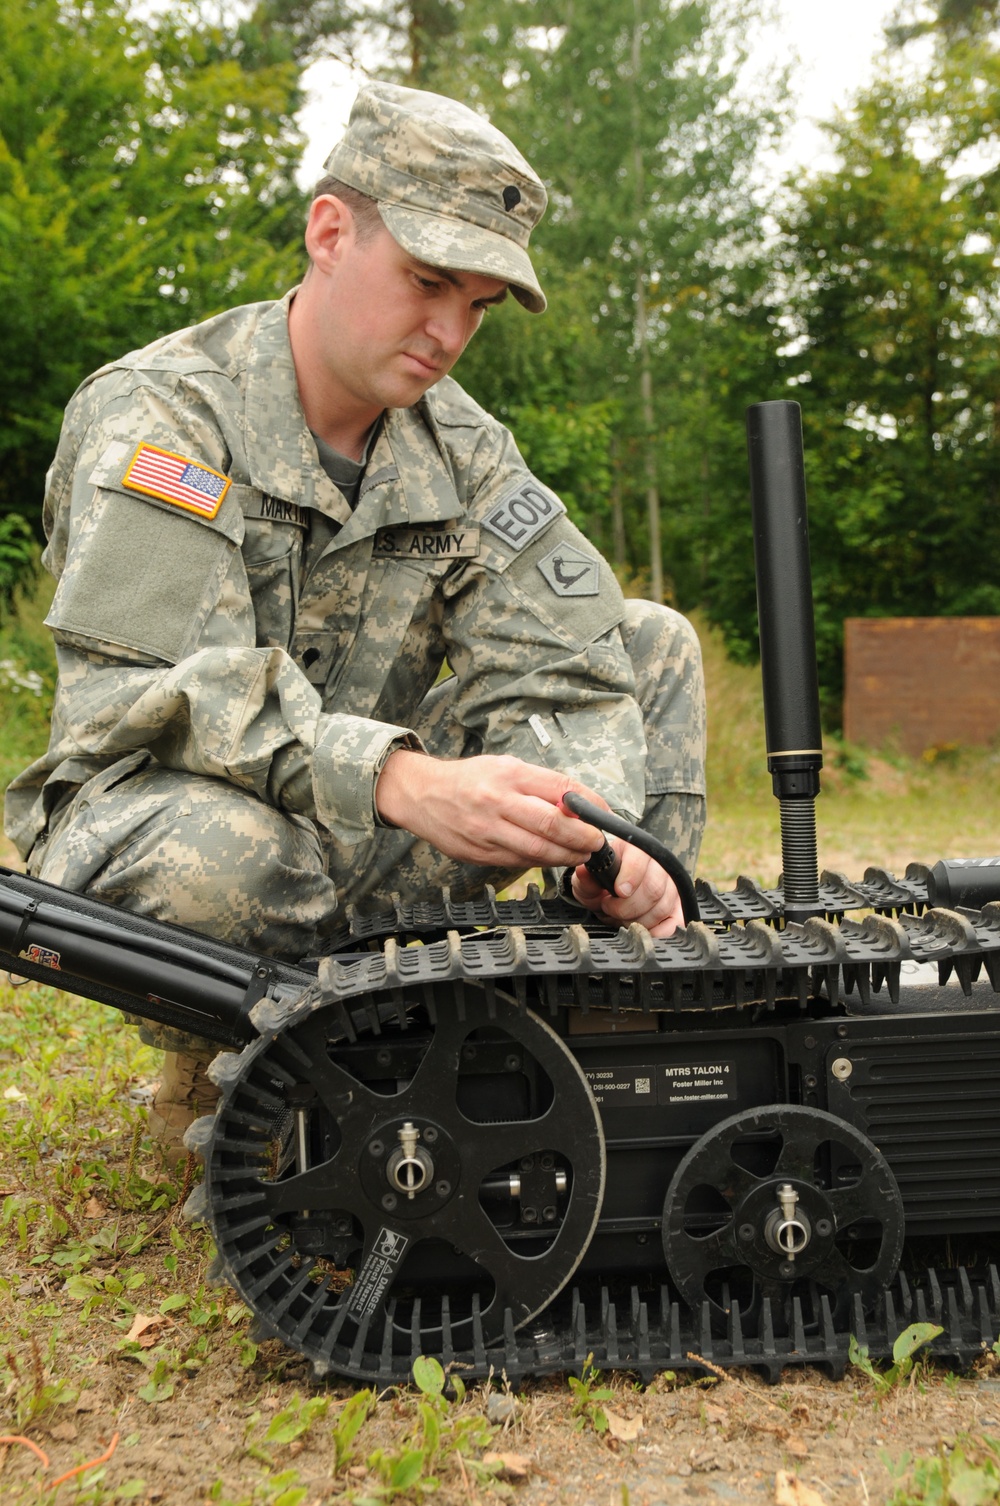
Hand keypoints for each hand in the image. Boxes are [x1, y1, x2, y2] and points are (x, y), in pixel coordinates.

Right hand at [374, 750, 608, 868]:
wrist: (422, 795)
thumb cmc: (470, 779)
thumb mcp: (506, 767)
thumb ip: (540, 785)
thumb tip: (579, 804)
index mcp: (509, 774)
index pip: (561, 788)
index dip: (589, 805)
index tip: (603, 815)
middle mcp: (497, 802)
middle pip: (552, 825)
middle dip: (583, 838)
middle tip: (597, 843)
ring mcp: (487, 831)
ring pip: (538, 851)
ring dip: (567, 856)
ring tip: (581, 854)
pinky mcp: (479, 853)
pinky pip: (519, 862)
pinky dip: (542, 862)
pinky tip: (553, 858)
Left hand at [569, 837, 684, 936]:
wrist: (613, 890)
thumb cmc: (603, 881)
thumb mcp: (590, 879)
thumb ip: (586, 879)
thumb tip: (584, 872)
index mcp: (635, 850)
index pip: (641, 859)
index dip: (630, 877)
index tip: (618, 891)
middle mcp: (658, 866)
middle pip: (654, 888)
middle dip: (628, 906)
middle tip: (610, 907)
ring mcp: (671, 886)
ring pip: (662, 907)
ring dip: (637, 920)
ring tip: (621, 917)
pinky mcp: (677, 907)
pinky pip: (674, 923)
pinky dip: (656, 931)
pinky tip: (640, 929)